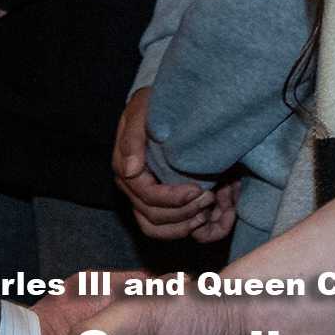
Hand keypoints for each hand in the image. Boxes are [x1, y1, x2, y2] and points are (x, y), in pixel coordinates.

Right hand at [111, 88, 231, 240]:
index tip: (198, 189)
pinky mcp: (153, 202)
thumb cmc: (152, 105)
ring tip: (205, 212)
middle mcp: (130, 186)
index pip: (147, 194)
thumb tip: (130, 170)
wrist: (158, 107)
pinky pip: (160, 228)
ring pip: (155, 227)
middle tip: (209, 198)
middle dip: (183, 211)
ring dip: (182, 225)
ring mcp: (140, 197)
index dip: (172, 198)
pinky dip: (179, 229)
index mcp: (124, 166)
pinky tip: (199, 219)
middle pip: (153, 215)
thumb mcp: (141, 110)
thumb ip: (134, 137)